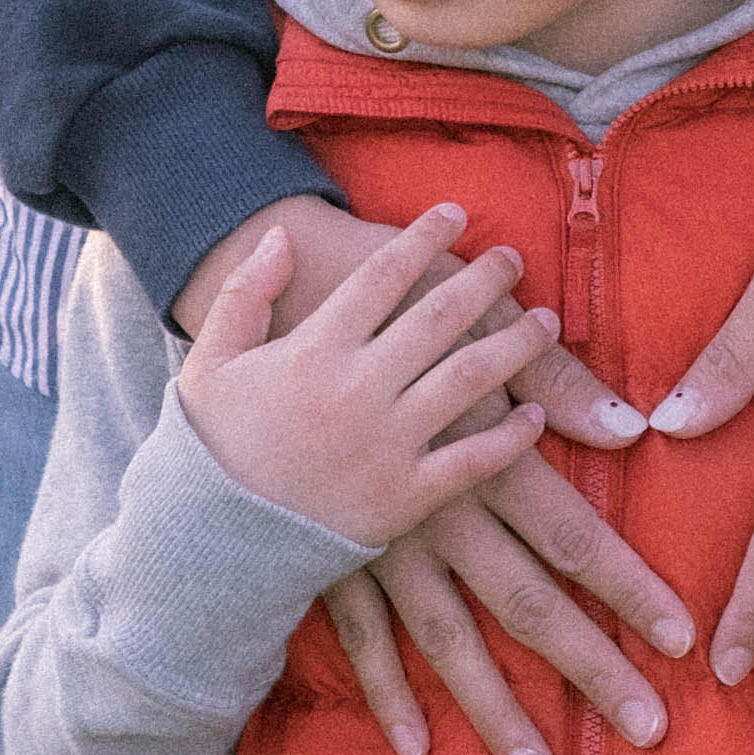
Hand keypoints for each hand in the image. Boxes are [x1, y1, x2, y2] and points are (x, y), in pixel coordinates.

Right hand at [176, 194, 685, 754]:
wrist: (269, 311)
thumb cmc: (384, 304)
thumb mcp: (471, 326)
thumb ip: (555, 379)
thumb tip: (633, 429)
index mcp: (484, 457)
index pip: (576, 538)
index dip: (632, 590)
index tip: (680, 642)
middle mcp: (441, 514)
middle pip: (529, 607)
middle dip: (592, 670)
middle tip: (649, 730)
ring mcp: (381, 544)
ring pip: (449, 643)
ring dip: (496, 711)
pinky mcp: (330, 556)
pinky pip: (362, 640)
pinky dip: (388, 693)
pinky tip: (418, 748)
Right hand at [177, 203, 559, 554]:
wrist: (212, 541)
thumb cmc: (209, 448)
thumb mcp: (210, 361)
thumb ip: (245, 294)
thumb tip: (279, 235)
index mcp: (313, 349)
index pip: (383, 275)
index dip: (424, 237)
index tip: (455, 213)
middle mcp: (359, 388)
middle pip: (439, 317)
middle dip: (484, 280)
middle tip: (515, 258)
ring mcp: (387, 443)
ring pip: (469, 379)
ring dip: (516, 346)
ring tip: (545, 322)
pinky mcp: (405, 497)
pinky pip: (472, 461)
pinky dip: (510, 438)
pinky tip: (533, 418)